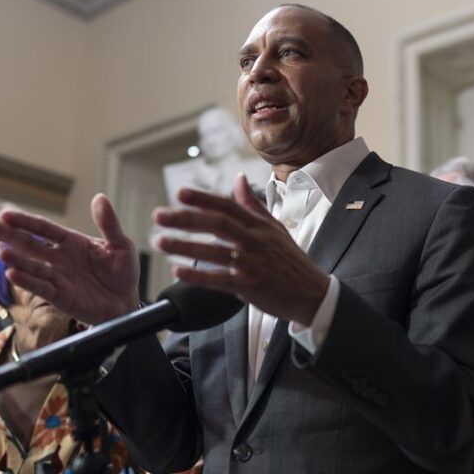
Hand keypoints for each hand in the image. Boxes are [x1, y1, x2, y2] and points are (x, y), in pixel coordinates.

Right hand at [0, 195, 139, 323]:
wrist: (126, 302)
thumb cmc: (123, 272)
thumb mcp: (121, 245)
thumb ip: (109, 224)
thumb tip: (100, 197)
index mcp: (71, 242)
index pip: (44, 229)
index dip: (26, 221)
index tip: (6, 214)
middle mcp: (59, 258)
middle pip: (31, 244)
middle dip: (11, 235)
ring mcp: (57, 277)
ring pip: (33, 266)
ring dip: (17, 260)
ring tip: (2, 253)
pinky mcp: (60, 296)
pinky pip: (42, 288)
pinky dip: (28, 281)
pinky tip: (13, 274)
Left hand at [154, 174, 329, 324]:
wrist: (313, 293)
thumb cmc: (291, 261)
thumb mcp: (276, 229)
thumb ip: (253, 206)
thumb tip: (238, 179)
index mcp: (260, 226)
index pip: (228, 206)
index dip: (203, 199)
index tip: (179, 193)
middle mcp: (256, 241)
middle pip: (218, 224)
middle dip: (186, 218)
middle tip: (159, 215)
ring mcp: (254, 264)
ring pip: (215, 251)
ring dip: (185, 246)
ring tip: (161, 241)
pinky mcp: (251, 286)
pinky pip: (220, 280)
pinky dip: (198, 275)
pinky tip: (179, 271)